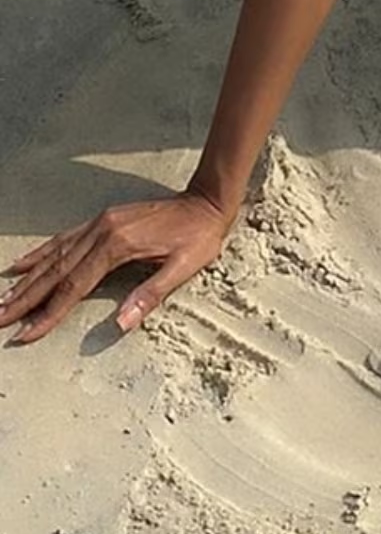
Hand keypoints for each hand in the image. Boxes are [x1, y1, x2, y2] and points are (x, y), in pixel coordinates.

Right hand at [0, 189, 233, 345]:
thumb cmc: (199, 236)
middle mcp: (102, 231)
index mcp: (118, 246)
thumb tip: (121, 323)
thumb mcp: (184, 267)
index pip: (74, 286)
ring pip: (55, 255)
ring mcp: (100, 222)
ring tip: (3, 300)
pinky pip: (64, 238)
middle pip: (56, 271)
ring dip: (27, 279)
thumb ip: (151, 294)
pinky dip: (41, 253)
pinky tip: (23, 264)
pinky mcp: (103, 219)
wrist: (207, 200)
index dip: (49, 313)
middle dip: (25, 299)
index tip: (25, 334)